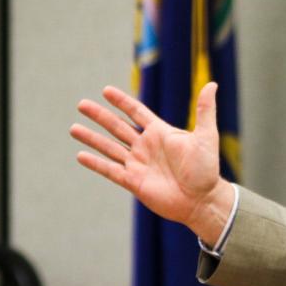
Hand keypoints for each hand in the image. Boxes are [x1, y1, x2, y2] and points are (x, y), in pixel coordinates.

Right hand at [69, 83, 233, 244]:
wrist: (202, 200)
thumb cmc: (207, 169)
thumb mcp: (207, 136)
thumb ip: (205, 110)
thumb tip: (212, 84)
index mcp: (160, 133)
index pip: (137, 112)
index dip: (122, 101)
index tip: (106, 90)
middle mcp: (146, 146)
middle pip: (117, 127)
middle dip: (100, 116)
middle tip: (81, 104)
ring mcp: (138, 164)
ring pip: (109, 147)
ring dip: (92, 138)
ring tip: (73, 128)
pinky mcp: (134, 182)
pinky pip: (110, 170)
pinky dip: (96, 163)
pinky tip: (80, 155)